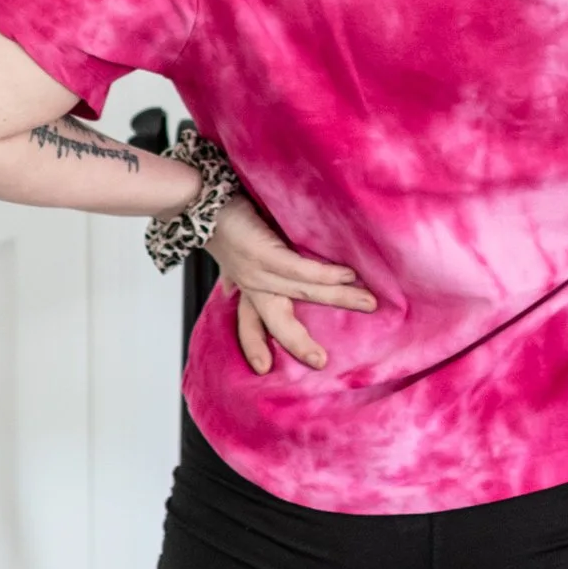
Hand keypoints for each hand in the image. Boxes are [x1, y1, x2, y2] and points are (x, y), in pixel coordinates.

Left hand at [207, 193, 378, 375]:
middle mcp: (252, 285)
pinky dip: (325, 275)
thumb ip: (234, 271)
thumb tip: (229, 287)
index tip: (263, 369)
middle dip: (298, 343)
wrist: (198, 199)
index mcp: (246, 285)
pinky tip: (347, 276)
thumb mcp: (233, 250)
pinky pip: (299, 271)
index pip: (250, 322)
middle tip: (321, 361)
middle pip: (277, 322)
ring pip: (303, 294)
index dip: (256, 344)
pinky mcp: (264, 254)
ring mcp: (258, 271)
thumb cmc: (225, 221)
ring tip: (368, 302)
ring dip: (338, 298)